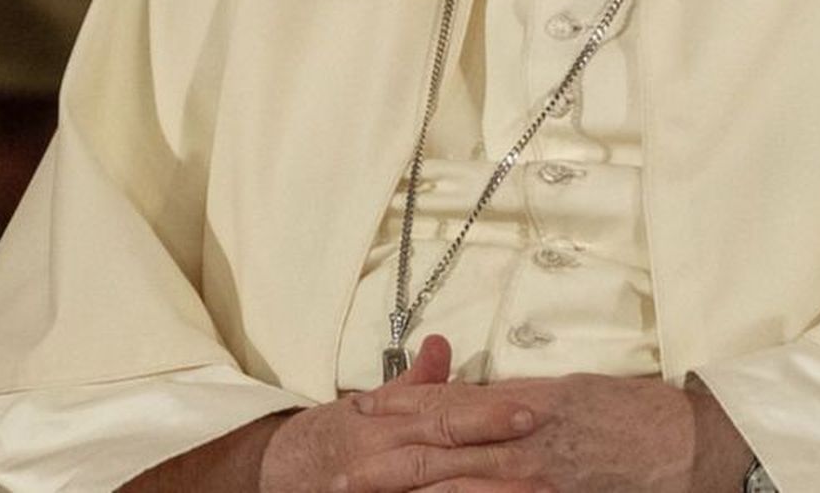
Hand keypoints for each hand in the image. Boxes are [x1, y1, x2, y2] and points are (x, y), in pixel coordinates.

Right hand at [260, 336, 543, 492]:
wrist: (281, 471)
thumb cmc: (338, 435)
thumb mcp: (373, 403)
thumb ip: (415, 381)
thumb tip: (442, 342)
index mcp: (385, 420)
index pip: (440, 412)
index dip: (484, 413)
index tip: (528, 412)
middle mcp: (379, 455)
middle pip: (439, 454)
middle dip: (489, 453)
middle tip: (539, 454)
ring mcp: (376, 490)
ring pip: (432, 490)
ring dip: (479, 491)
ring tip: (528, 490)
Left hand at [341, 372, 752, 492]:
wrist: (683, 444)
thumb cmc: (632, 413)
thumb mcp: (570, 392)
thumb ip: (522, 400)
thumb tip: (483, 400)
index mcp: (523, 400)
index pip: (447, 404)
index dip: (399, 407)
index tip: (359, 410)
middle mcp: (520, 436)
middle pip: (437, 448)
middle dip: (383, 460)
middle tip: (337, 471)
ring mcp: (533, 475)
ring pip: (453, 486)